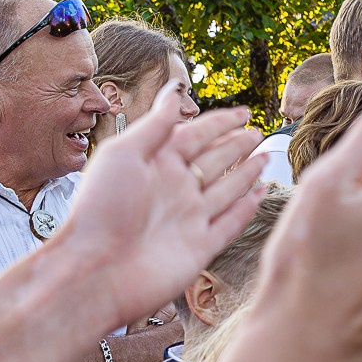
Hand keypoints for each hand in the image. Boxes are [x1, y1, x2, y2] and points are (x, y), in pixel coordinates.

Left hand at [53, 100, 266, 329]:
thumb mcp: (124, 154)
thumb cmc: (100, 209)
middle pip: (214, 160)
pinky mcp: (201, 247)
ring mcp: (190, 218)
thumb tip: (175, 92)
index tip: (242, 111)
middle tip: (257, 131)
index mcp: (157, 163)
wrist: (96, 270)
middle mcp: (176, 188)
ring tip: (264, 156)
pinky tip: (260, 193)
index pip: (196, 135)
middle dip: (236, 145)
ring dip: (246, 173)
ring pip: (227, 189)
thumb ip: (155, 125)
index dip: (220, 123)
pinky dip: (247, 208)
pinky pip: (231, 223)